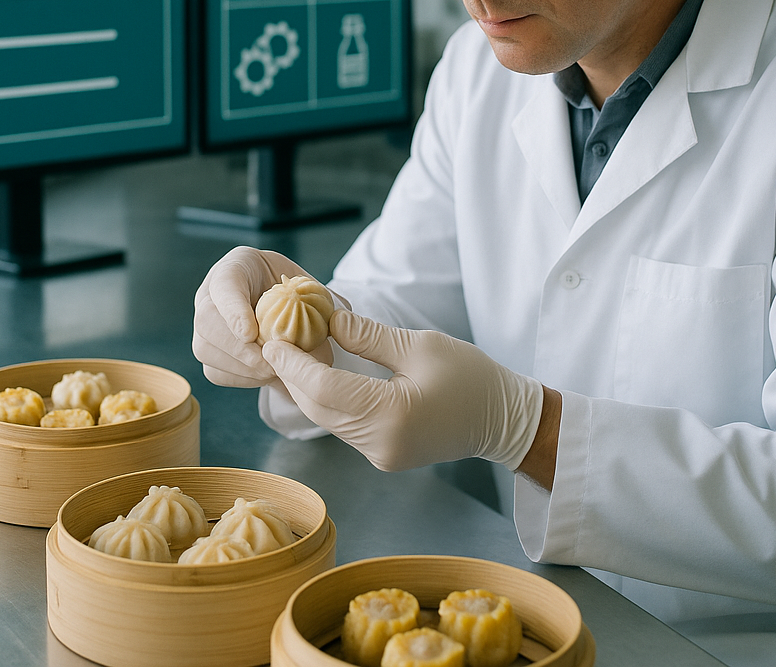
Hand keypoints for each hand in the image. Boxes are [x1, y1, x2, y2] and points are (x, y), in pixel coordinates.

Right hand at [192, 246, 332, 388]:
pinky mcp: (209, 350)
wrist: (282, 303)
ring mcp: (205, 323)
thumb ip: (322, 299)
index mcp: (236, 267)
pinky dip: (242, 378)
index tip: (250, 333)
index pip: (225, 283)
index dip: (233, 309)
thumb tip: (338, 319)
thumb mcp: (309, 284)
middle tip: (271, 364)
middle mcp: (211, 294)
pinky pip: (216, 371)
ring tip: (275, 371)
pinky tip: (268, 375)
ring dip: (242, 367)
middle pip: (207, 321)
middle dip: (239, 348)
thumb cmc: (296, 289)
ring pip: (206, 349)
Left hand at [261, 310, 543, 471]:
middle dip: (293, 375)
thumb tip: (327, 320)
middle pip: (320, 408)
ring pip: (327, 420)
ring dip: (306, 388)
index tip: (272, 339)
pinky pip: (342, 426)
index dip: (294, 364)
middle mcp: (380, 443)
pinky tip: (317, 376)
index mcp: (392, 415)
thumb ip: (368, 337)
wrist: (503, 420)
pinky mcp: (382, 454)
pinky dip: (326, 400)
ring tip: (289, 354)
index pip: (326, 390)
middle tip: (272, 341)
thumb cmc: (470, 377)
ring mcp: (380, 454)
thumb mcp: (419, 345)